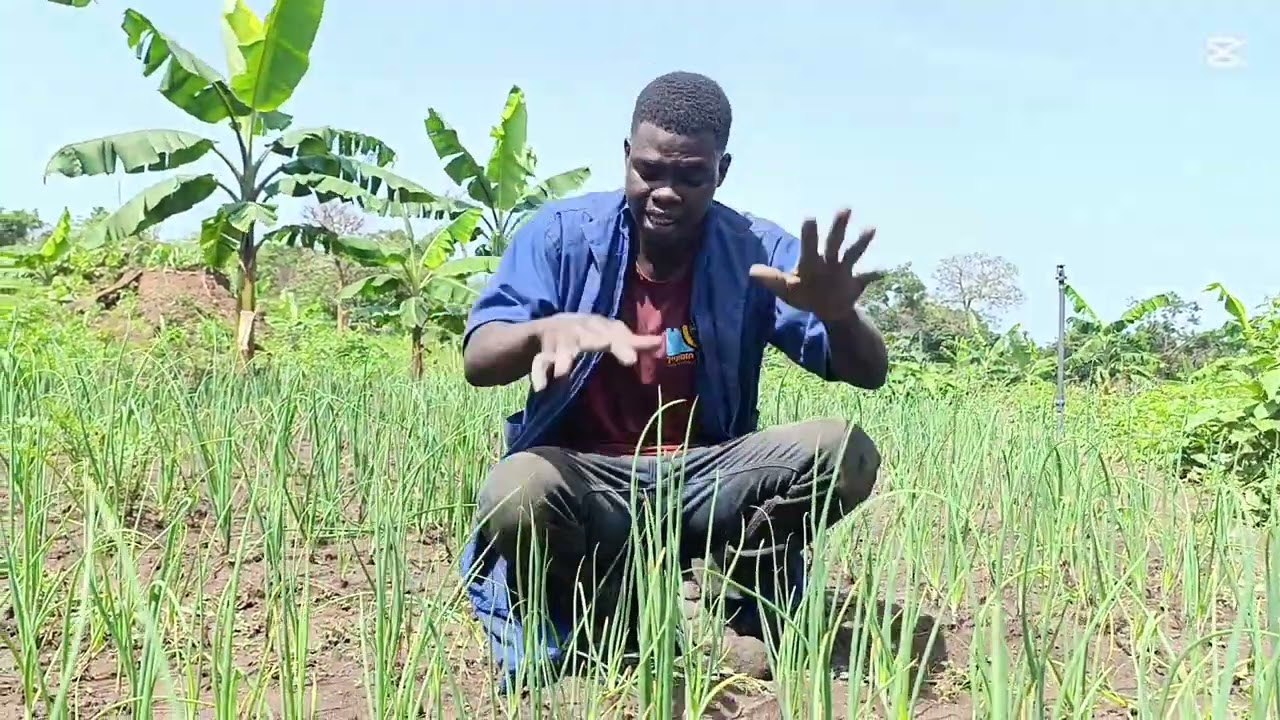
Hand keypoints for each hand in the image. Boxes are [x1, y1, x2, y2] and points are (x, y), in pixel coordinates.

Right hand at [528, 313, 661, 391]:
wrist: (541, 330)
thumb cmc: (583, 334)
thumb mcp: (606, 335)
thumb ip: (631, 341)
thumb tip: (661, 342)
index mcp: (595, 325)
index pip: (613, 332)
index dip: (625, 343)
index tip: (637, 357)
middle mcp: (577, 330)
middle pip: (590, 338)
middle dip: (603, 343)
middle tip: (620, 353)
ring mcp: (558, 342)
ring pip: (563, 349)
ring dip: (564, 359)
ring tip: (564, 373)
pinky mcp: (542, 355)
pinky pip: (540, 364)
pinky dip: (540, 375)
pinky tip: (542, 388)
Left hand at [748, 209, 884, 322]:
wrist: (828, 308)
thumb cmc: (804, 293)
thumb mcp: (787, 289)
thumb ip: (772, 280)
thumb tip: (751, 271)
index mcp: (811, 262)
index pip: (809, 245)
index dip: (809, 233)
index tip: (810, 218)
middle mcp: (829, 261)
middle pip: (834, 242)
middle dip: (839, 227)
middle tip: (846, 208)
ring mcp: (844, 270)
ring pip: (853, 253)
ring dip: (861, 242)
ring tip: (871, 228)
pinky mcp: (856, 283)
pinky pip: (867, 277)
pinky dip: (874, 274)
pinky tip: (883, 270)